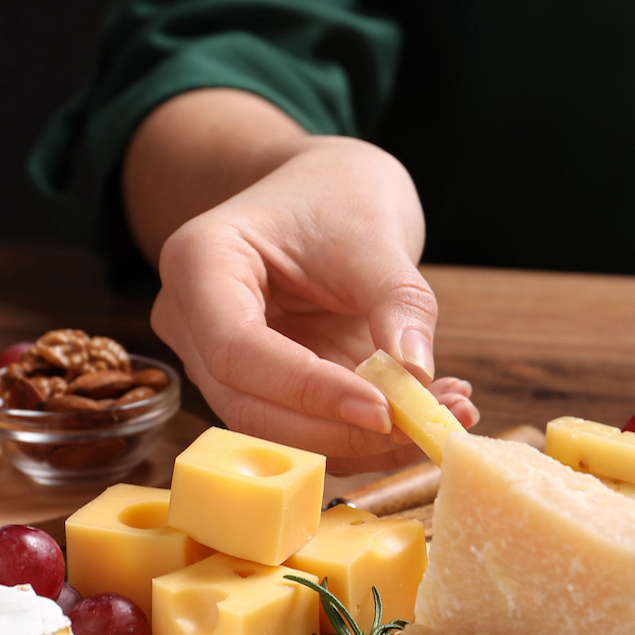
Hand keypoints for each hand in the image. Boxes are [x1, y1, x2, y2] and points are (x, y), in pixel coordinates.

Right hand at [150, 137, 479, 473]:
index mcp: (200, 263)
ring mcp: (221, 361)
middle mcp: (194, 322)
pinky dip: (366, 435)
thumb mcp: (374, 232)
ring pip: (279, 430)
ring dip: (361, 443)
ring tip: (440, 417)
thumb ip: (396, 300)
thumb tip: (416, 374)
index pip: (237, 350)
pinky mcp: (262, 388)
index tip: (383, 410)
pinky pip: (308, 428)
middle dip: (340, 430)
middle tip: (426, 426)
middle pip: (250, 406)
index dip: (309, 390)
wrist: (324, 191)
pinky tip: (425, 414)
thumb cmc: (337, 194)